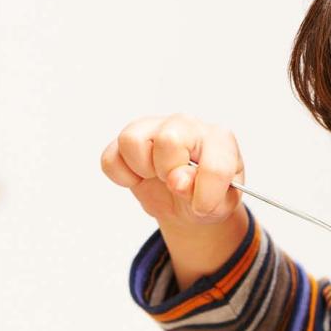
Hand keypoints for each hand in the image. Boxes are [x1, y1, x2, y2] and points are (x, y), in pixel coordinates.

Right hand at [100, 114, 244, 226]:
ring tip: (156, 176)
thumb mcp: (219, 204)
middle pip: (167, 140)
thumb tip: (178, 181)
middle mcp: (187, 125)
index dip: (205, 195)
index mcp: (219, 140)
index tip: (202, 205)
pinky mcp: (129, 138)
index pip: (212, 166)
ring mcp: (155, 126)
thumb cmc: (207, 194)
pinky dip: (122, 176)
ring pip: (132, 140)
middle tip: (174, 182)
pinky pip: (111, 158)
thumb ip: (211, 196)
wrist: (187, 199)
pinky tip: (140, 177)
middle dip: (169, 172)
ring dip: (142, 169)